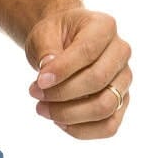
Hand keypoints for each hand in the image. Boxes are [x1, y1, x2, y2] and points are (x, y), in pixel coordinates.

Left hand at [25, 7, 131, 138]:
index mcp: (104, 27)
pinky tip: (59, 122)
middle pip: (98, 80)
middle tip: (34, 93)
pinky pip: (109, 126)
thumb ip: (46, 50)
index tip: (38, 81)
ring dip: (70, 114)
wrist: (63, 43)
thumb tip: (48, 73)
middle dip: (62, 93)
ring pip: (106, 106)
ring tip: (42, 109)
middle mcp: (121, 52)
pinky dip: (82, 130)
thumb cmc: (54, 36)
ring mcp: (124, 79)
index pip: (87, 51)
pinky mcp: (120, 102)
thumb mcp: (43, 34)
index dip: (62, 70)